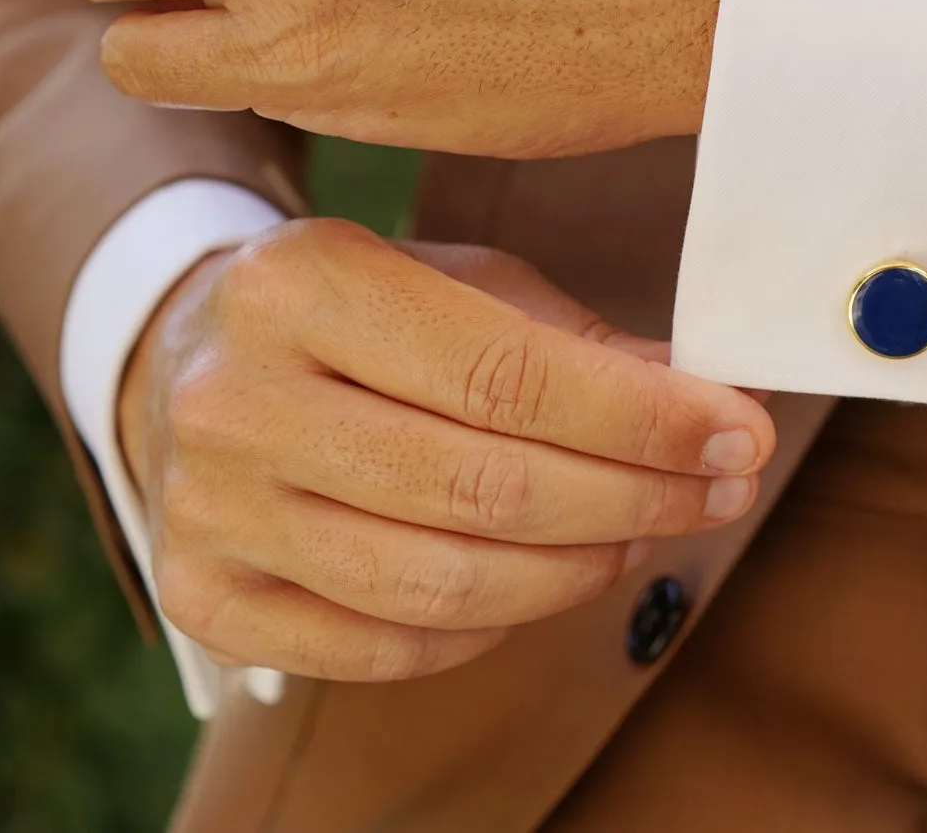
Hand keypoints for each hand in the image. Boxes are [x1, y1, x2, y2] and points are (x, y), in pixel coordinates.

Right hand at [117, 218, 773, 681]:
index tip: (740, 433)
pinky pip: (387, 645)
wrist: (186, 356)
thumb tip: (717, 402)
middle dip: (635, 497)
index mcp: (304, 282)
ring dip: (579, 570)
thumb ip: (578, 341)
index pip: (508, 376)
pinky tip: (546, 579)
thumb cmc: (360, 314)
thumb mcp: (460, 280)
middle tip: (721, 490)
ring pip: (442, 581)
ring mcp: (211, 507)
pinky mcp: (206, 595)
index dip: (644, 419)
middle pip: (484, 487)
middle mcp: (238, 398)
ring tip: (644, 532)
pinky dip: (492, 626)